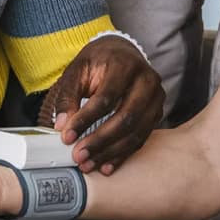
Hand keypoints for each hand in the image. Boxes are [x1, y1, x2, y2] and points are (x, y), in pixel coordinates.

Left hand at [40, 35, 161, 173]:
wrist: (121, 54)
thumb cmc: (98, 62)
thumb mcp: (77, 70)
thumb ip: (68, 96)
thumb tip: (62, 125)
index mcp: (125, 64)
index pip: (106, 97)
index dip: (85, 119)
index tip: (66, 137)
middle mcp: (147, 80)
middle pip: (126, 117)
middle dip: (100, 140)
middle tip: (79, 156)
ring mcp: (156, 97)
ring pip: (136, 132)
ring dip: (111, 152)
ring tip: (88, 164)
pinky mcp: (157, 113)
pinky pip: (141, 138)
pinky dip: (122, 154)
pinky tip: (106, 165)